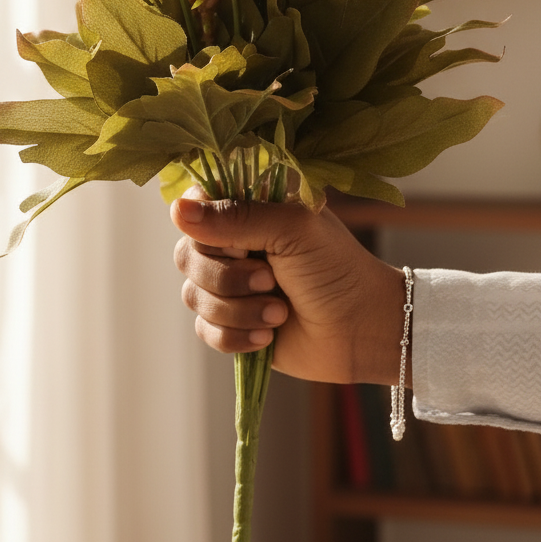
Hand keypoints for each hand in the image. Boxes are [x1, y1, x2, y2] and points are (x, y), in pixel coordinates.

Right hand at [171, 193, 407, 385]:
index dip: (205, 228)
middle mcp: (233, 244)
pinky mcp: (232, 324)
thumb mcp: (291, 230)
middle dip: (226, 277)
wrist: (364, 329)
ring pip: (193, 296)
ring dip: (238, 310)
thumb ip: (236, 217)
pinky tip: (269, 335)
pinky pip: (205, 330)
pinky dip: (236, 336)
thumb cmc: (336, 268)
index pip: (195, 205)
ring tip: (279, 312)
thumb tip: (176, 210)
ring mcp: (231, 285)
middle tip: (269, 280)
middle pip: (186, 255)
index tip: (237, 244)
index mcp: (247, 209)